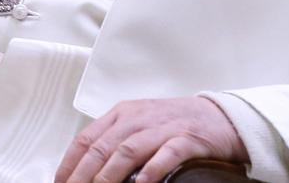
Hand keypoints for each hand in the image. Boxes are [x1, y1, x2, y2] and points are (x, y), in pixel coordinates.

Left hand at [55, 96, 247, 182]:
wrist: (219, 117)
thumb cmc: (174, 124)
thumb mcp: (139, 126)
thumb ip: (114, 141)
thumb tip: (88, 168)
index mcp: (122, 114)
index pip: (86, 138)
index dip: (70, 163)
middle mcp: (138, 118)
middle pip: (102, 147)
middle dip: (83, 174)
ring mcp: (162, 127)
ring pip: (127, 150)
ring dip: (109, 174)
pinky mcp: (186, 139)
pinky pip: (166, 153)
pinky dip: (151, 169)